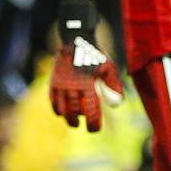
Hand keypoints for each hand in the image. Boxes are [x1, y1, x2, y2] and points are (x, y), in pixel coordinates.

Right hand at [49, 0, 123, 131]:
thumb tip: (117, 104)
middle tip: (85, 126)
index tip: (94, 129)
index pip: (90, 111)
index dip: (92, 123)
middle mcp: (73, 86)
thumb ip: (115, 86)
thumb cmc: (94, 56)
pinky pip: (53, 101)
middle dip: (80, 122)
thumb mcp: (109, 67)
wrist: (75, 41)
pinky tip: (63, 112)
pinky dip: (57, 109)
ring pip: (62, 109)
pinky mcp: (53, 82)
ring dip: (68, 118)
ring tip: (74, 121)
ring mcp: (61, 85)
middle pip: (75, 113)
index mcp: (88, 84)